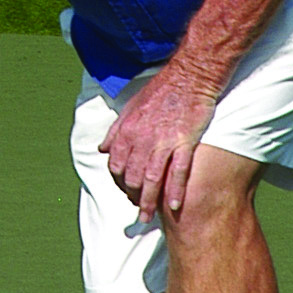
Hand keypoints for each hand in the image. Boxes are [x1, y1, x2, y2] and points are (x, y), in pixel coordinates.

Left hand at [99, 68, 217, 221]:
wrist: (190, 73)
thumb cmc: (161, 90)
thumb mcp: (131, 107)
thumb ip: (115, 131)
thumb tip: (102, 150)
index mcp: (126, 131)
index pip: (115, 166)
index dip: (119, 183)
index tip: (126, 193)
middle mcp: (141, 138)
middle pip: (131, 177)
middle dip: (133, 197)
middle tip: (139, 210)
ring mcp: (163, 141)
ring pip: (151, 179)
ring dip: (148, 202)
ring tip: (148, 218)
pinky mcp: (185, 141)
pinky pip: (177, 172)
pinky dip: (174, 191)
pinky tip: (173, 207)